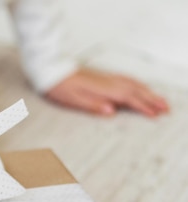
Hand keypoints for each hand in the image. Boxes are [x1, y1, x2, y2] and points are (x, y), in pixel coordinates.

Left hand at [45, 68, 168, 116]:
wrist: (52, 70)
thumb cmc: (59, 86)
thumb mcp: (73, 100)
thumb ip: (93, 106)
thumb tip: (111, 111)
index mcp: (102, 89)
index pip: (128, 98)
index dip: (143, 107)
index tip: (156, 114)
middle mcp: (107, 81)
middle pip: (136, 90)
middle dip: (153, 99)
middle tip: (166, 108)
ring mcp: (106, 78)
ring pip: (133, 84)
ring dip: (148, 92)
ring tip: (159, 100)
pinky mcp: (103, 77)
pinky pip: (127, 80)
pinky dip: (138, 85)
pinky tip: (141, 88)